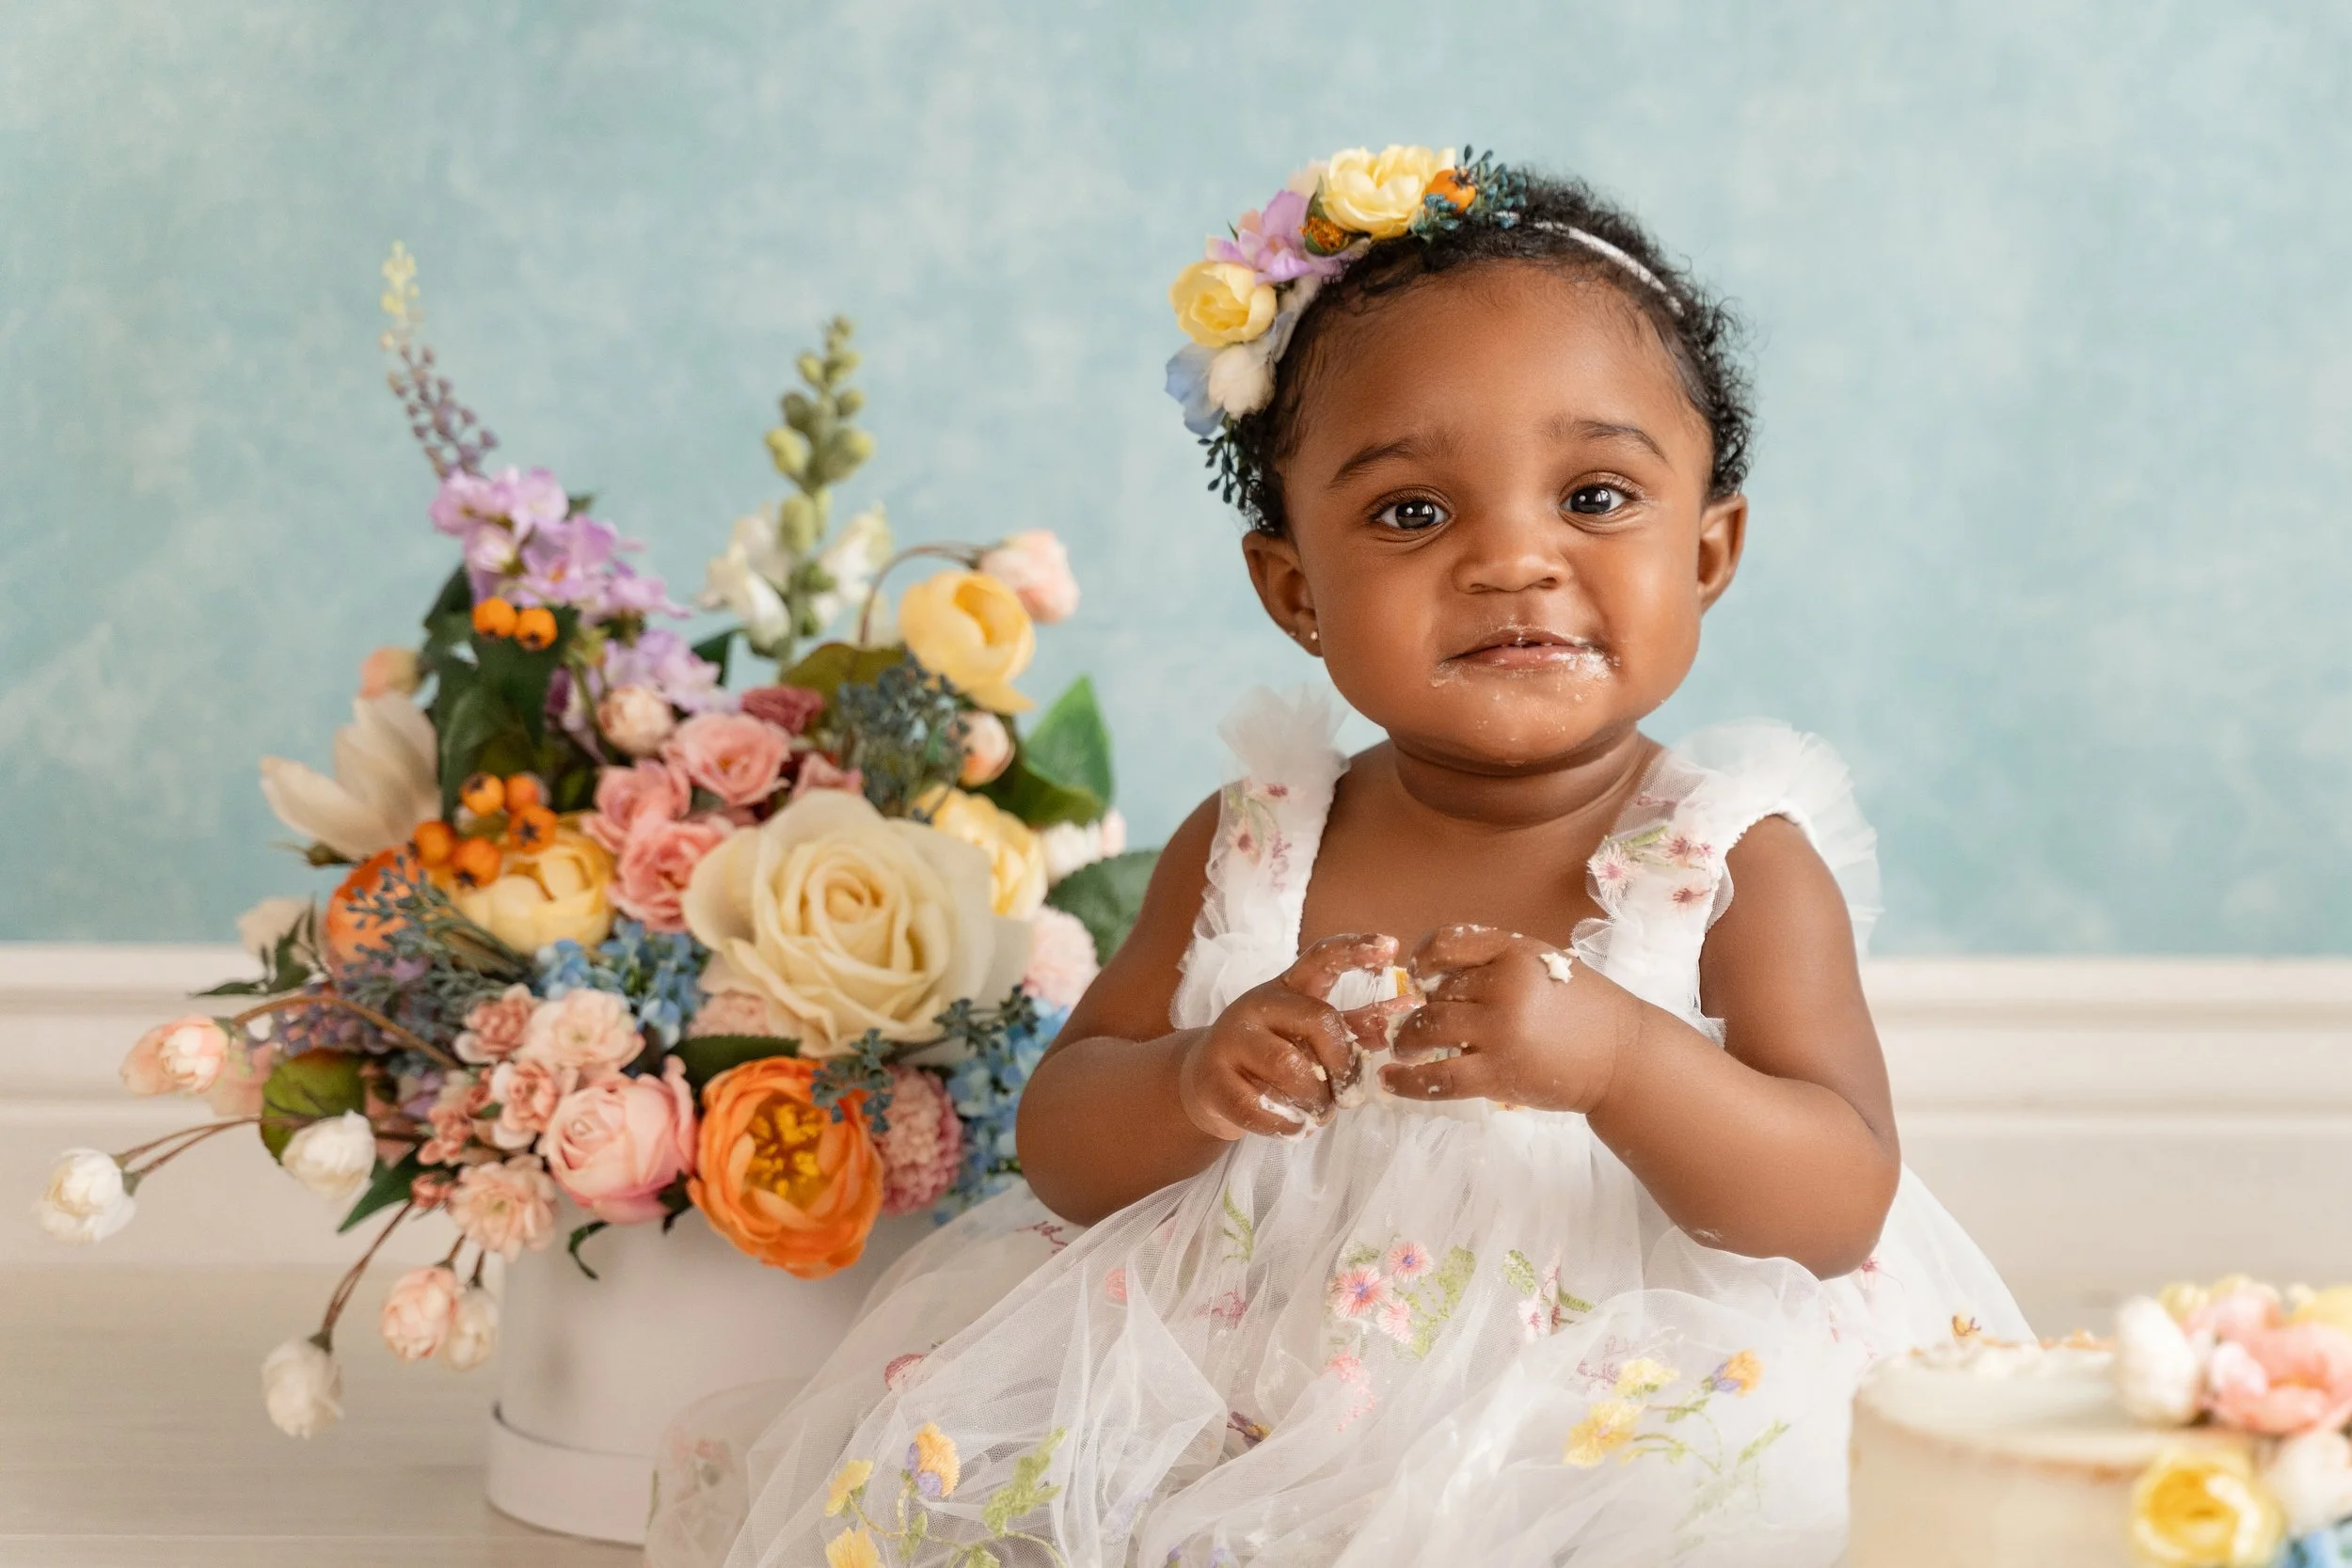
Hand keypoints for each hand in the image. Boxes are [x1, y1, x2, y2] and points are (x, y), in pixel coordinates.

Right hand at [1178, 933, 1406, 1140]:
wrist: (1204, 1082)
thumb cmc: (1269, 1056)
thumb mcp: (1308, 1034)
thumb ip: (1353, 1026)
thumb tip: (1408, 1011)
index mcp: (1287, 987)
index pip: (1322, 957)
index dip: (1357, 949)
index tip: (1391, 946)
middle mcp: (1257, 1005)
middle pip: (1319, 1022)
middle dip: (1344, 1064)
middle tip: (1349, 1094)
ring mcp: (1231, 1040)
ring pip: (1290, 1068)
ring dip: (1317, 1101)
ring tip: (1320, 1114)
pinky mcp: (1213, 1079)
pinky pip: (1260, 1107)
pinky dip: (1288, 1125)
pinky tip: (1295, 1129)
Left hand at [1383, 925, 1640, 1112]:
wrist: (1625, 1057)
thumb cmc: (1589, 1010)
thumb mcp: (1548, 965)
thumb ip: (1501, 964)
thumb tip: (1438, 978)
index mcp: (1517, 952)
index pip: (1449, 942)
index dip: (1423, 957)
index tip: (1419, 973)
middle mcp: (1504, 986)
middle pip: (1437, 990)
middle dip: (1425, 1006)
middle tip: (1426, 1021)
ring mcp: (1500, 1031)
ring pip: (1428, 1028)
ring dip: (1407, 1039)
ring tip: (1403, 1047)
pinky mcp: (1498, 1074)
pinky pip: (1437, 1077)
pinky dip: (1407, 1081)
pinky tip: (1391, 1080)